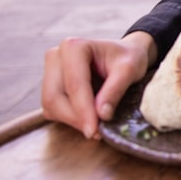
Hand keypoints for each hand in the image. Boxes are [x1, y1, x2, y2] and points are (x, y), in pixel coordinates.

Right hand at [41, 32, 155, 138]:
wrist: (125, 54)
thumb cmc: (129, 57)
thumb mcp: (129, 69)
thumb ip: (115, 90)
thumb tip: (101, 115)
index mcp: (74, 46)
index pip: (75, 84)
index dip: (83, 110)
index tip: (94, 130)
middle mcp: (56, 56)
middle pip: (55, 97)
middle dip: (76, 118)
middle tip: (96, 133)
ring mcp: (50, 72)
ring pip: (51, 106)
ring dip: (72, 121)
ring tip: (96, 127)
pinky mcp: (51, 86)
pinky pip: (53, 109)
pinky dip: (69, 119)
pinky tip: (88, 119)